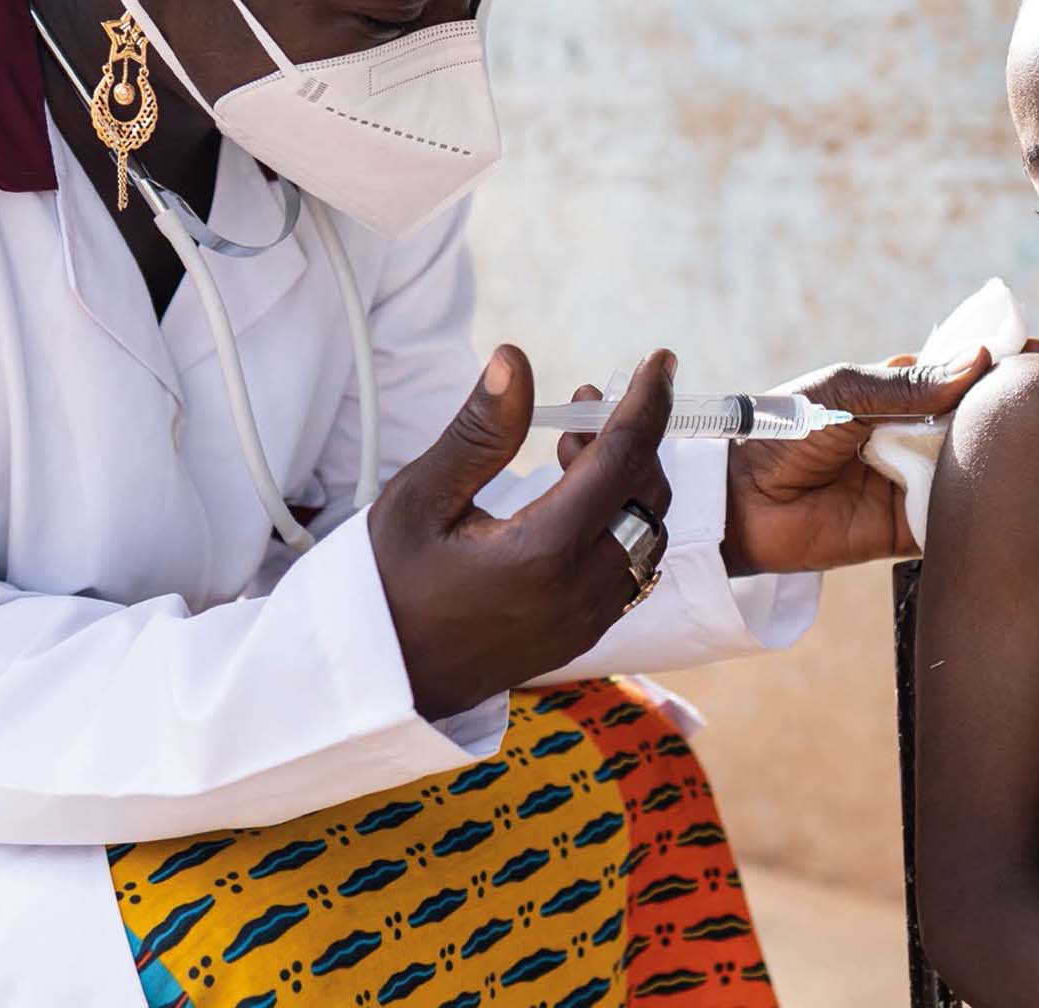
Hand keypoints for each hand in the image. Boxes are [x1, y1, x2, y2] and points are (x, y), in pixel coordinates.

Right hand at [368, 346, 675, 718]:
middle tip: (583, 404)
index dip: (647, 401)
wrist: (378, 680)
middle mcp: (580, 591)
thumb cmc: (387, 584)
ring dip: (627, 482)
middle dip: (629, 438)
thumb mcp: (420, 498)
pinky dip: (623, 522)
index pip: (622, 458)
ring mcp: (588, 620)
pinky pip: (634, 568)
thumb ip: (479, 432)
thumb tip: (514, 359)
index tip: (660, 360)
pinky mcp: (584, 634)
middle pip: (646, 493)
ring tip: (572, 451)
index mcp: (543, 552)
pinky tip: (579, 501)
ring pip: (649, 533)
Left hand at [720, 339, 1038, 575]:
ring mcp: (914, 482)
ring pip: (973, 468)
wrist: (739, 499)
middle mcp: (912, 436)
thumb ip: (909, 384)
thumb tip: (978, 359)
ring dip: (1004, 458)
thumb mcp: (845, 393)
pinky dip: (981, 509)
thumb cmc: (782, 430)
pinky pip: (954, 519)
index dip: (998, 363)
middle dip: (1013, 409)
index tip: (1037, 349)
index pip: (960, 375)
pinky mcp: (908, 529)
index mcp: (897, 394)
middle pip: (976, 422)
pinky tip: (1017, 494)